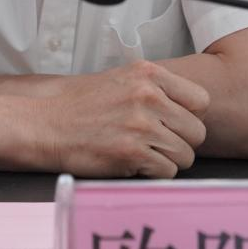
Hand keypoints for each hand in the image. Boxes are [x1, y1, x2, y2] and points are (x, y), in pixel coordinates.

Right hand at [35, 61, 209, 177]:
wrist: (45, 124)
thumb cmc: (80, 105)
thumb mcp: (121, 79)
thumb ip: (156, 89)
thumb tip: (190, 111)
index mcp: (148, 74)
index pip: (202, 100)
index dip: (192, 116)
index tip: (176, 123)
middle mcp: (148, 96)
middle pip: (197, 131)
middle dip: (182, 142)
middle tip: (159, 144)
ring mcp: (140, 124)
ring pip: (185, 155)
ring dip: (168, 160)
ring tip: (145, 155)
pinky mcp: (131, 152)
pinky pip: (167, 172)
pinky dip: (154, 174)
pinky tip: (134, 164)